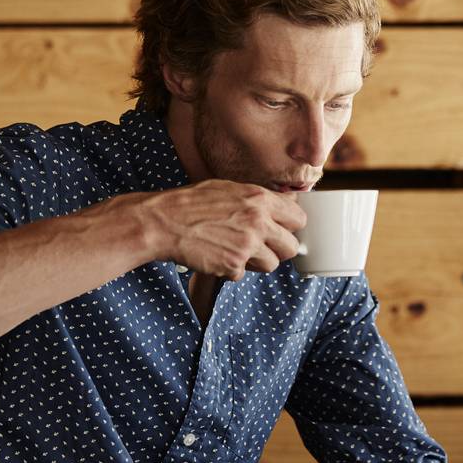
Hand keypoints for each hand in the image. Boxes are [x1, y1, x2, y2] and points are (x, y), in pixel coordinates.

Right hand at [134, 180, 306, 280]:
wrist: (163, 222)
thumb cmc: (190, 203)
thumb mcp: (228, 189)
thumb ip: (257, 199)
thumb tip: (282, 205)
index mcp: (259, 199)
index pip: (299, 219)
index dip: (290, 226)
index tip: (282, 230)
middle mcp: (258, 222)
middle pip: (291, 246)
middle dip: (279, 249)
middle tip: (264, 246)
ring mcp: (246, 246)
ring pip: (272, 264)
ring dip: (257, 262)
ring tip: (237, 251)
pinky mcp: (232, 265)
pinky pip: (243, 274)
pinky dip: (231, 269)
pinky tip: (217, 255)